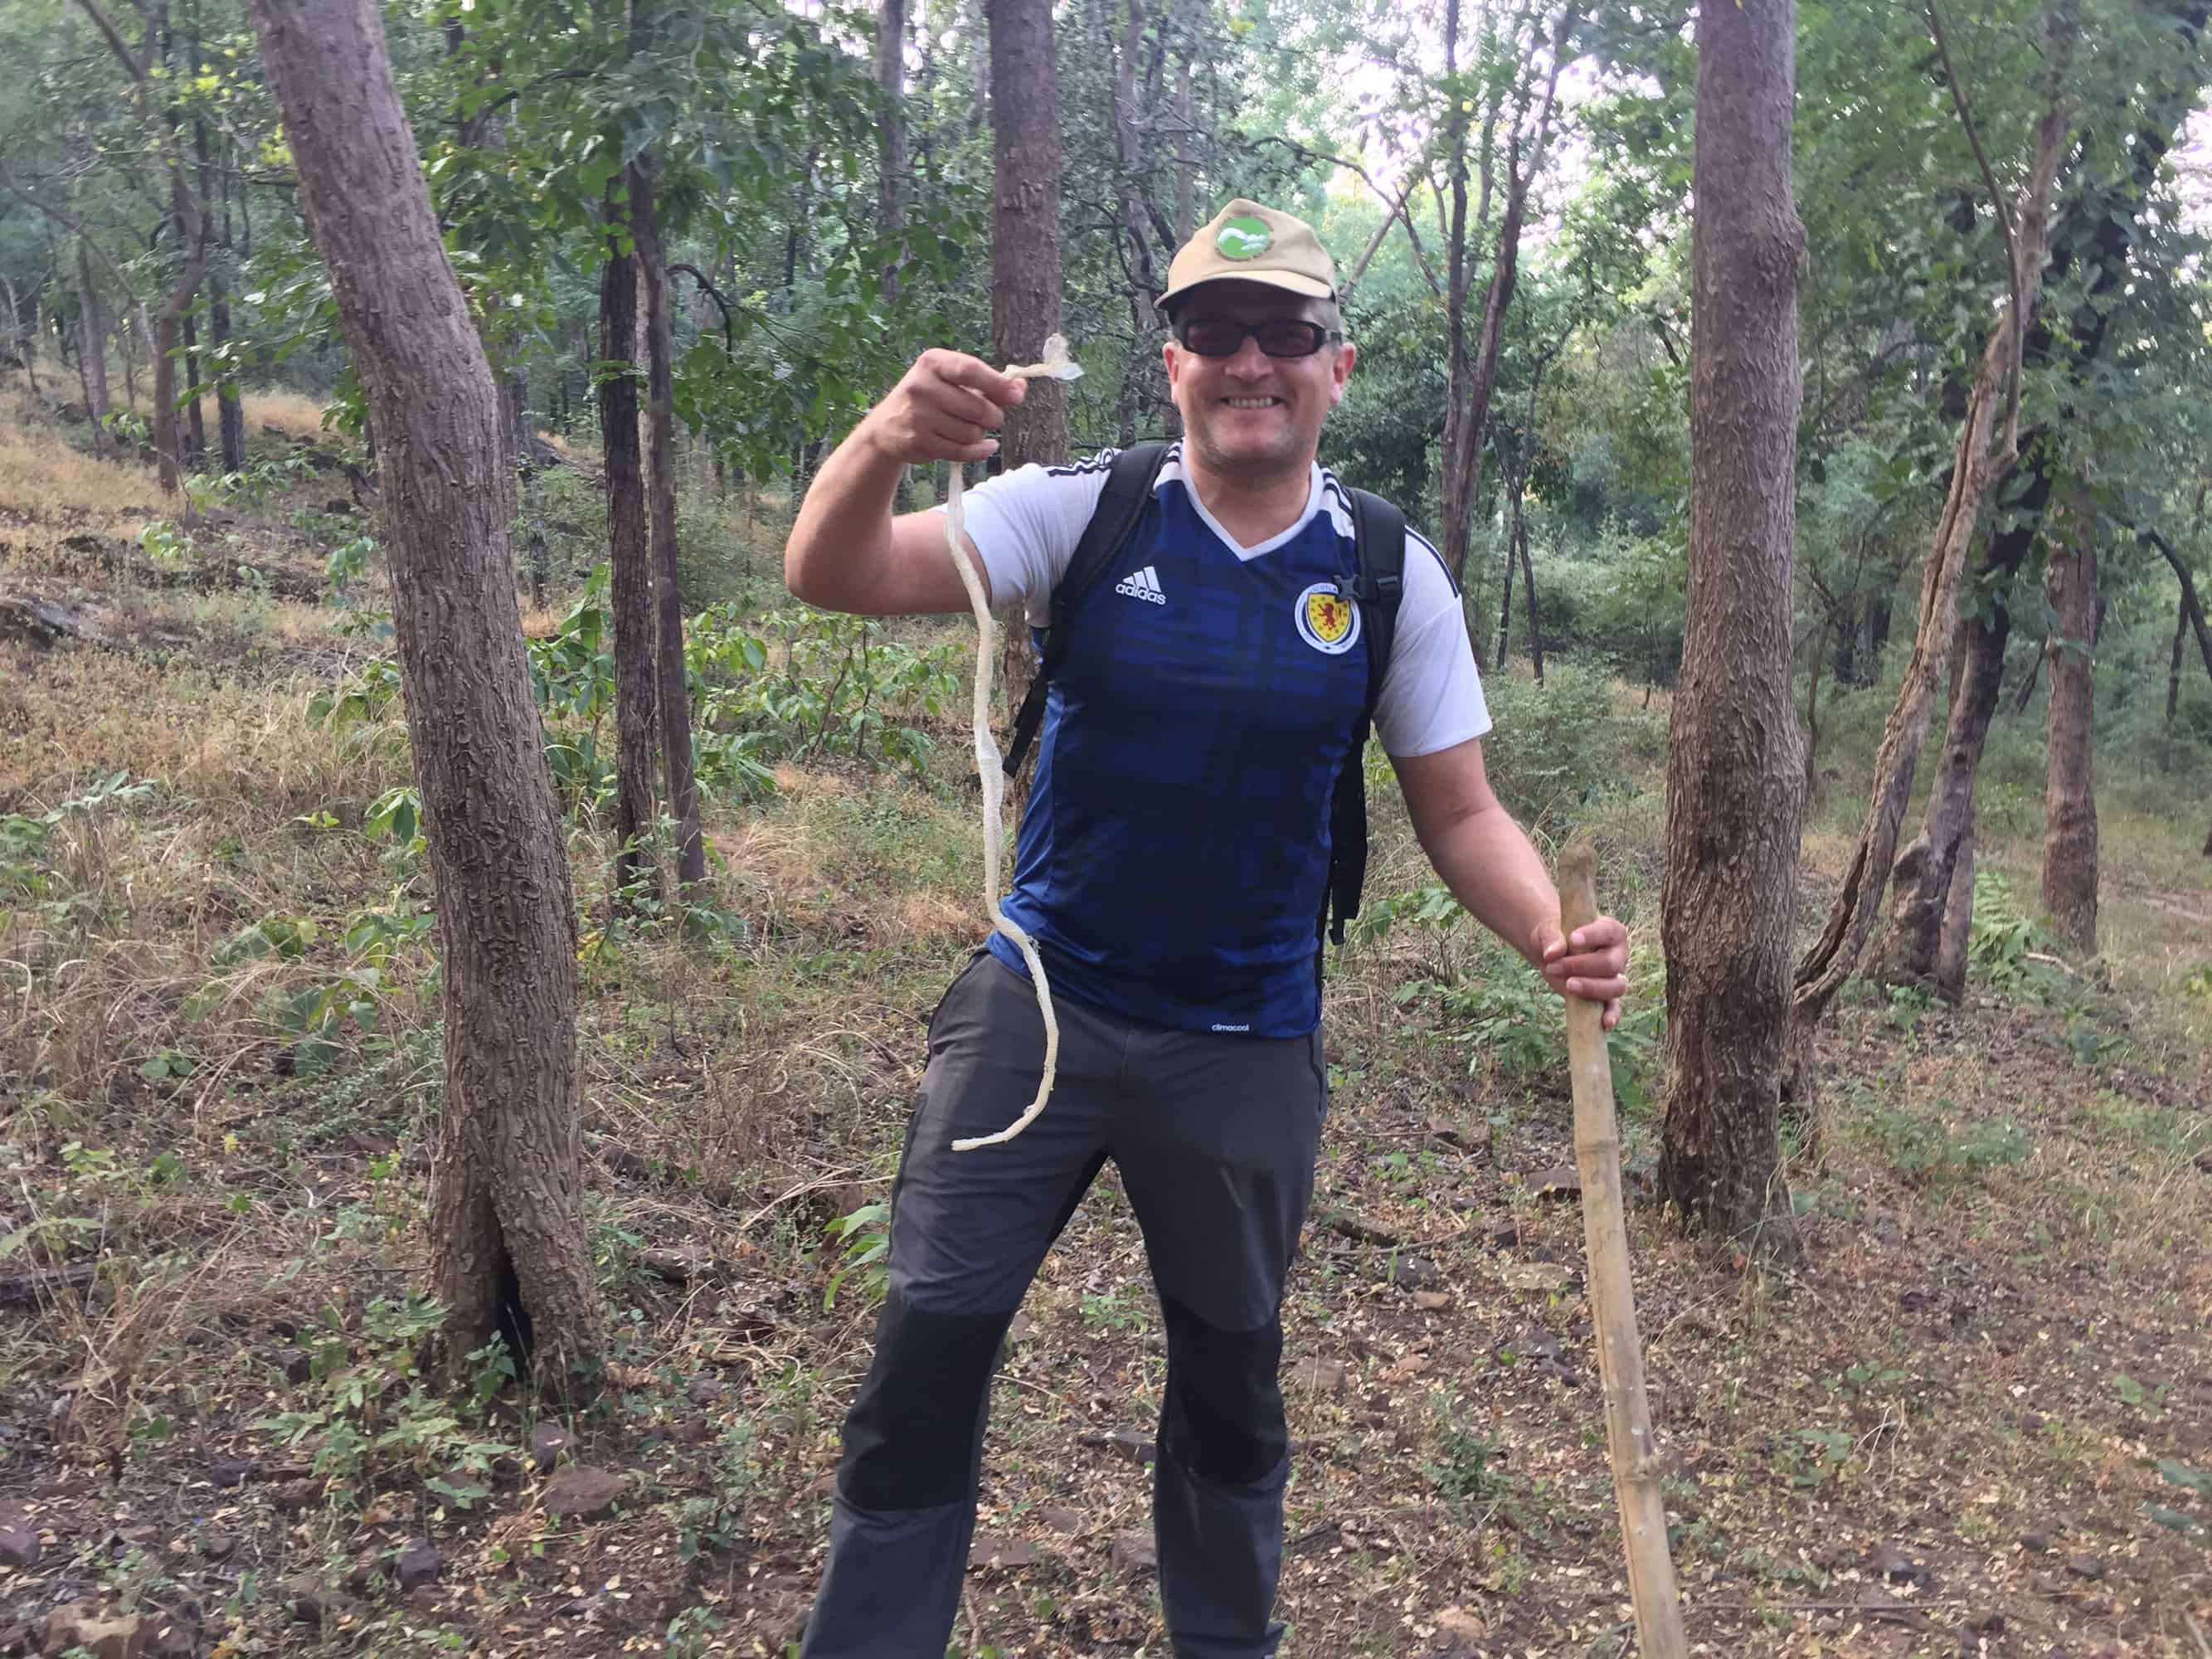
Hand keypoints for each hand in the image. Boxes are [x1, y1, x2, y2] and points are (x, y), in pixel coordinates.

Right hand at [860, 349, 1026, 465]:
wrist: (887, 426)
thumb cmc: (928, 398)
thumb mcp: (951, 381)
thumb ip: (987, 383)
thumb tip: (1020, 386)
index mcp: (932, 363)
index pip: (970, 370)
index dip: (998, 384)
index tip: (1017, 396)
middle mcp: (922, 386)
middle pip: (977, 407)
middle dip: (993, 416)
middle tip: (991, 417)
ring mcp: (919, 416)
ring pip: (971, 433)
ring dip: (979, 434)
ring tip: (969, 428)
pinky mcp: (919, 442)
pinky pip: (962, 452)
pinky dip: (979, 452)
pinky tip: (986, 447)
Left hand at [1534, 915, 1628, 1030]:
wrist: (1553, 952)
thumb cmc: (1556, 936)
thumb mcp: (1549, 931)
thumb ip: (1551, 938)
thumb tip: (1553, 953)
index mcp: (1610, 931)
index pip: (1608, 932)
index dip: (1593, 936)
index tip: (1573, 939)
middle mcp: (1618, 954)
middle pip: (1610, 963)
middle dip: (1582, 966)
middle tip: (1554, 966)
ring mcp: (1614, 977)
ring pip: (1615, 987)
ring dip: (1591, 988)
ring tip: (1569, 985)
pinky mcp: (1606, 996)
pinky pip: (1614, 1007)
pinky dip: (1612, 1015)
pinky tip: (1605, 1023)